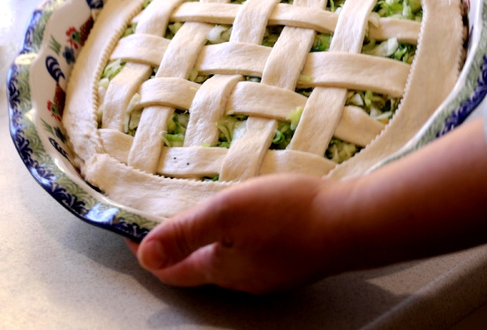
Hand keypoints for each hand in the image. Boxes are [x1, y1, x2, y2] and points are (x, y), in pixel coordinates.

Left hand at [129, 173, 350, 293]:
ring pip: (227, 257)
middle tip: (160, 215)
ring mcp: (272, 271)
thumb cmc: (291, 215)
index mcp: (223, 270)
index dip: (148, 250)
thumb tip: (143, 255)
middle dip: (177, 244)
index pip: (174, 270)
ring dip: (207, 237)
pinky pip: (252, 249)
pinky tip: (246, 214)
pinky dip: (237, 234)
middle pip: (198, 266)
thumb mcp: (227, 214)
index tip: (130, 228)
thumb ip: (183, 233)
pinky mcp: (293, 257)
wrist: (355, 221)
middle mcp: (245, 278)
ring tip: (199, 208)